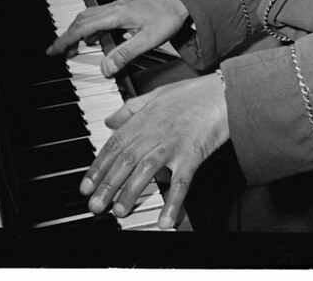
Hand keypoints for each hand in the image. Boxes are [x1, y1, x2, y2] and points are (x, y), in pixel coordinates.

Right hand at [45, 0, 188, 77]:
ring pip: (89, 17)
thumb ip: (125, 53)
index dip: (65, 40)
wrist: (182, 0)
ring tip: (72, 49)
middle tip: (57, 52)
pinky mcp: (124, 10)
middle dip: (66, 36)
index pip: (83, 28)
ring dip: (77, 32)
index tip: (52, 51)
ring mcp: (119, 8)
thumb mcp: (148, 39)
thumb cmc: (168, 16)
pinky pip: (99, 17)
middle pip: (81, 20)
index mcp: (116, 15)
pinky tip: (93, 39)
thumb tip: (106, 68)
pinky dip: (89, 28)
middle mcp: (114, 9)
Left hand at [80, 73, 228, 228]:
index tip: (86, 186)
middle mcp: (155, 132)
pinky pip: (181, 181)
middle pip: (125, 160)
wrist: (225, 93)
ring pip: (146, 170)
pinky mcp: (192, 154)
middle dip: (108, 185)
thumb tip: (110, 121)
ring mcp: (173, 144)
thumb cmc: (195, 93)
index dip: (98, 167)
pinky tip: (166, 220)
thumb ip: (131, 108)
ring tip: (120, 211)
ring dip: (131, 192)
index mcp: (145, 118)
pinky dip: (172, 202)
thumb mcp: (158, 93)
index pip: (114, 145)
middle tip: (96, 206)